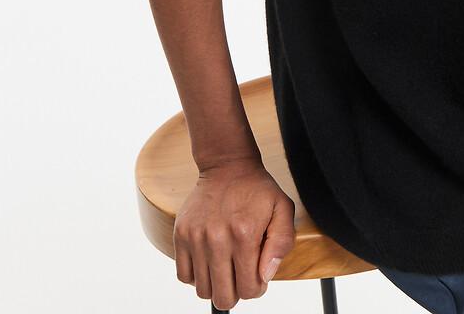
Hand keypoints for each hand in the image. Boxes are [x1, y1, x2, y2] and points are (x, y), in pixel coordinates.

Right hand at [172, 155, 296, 308]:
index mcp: (245, 234)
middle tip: (242, 274)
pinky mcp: (180, 235)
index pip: (248, 289)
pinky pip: (184, 276)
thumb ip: (281, 243)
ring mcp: (195, 237)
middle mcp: (217, 238)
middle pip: (223, 297)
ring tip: (226, 266)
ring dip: (216, 284)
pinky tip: (210, 261)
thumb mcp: (282, 208)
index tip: (258, 275)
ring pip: (202, 290)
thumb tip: (266, 276)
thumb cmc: (257, 190)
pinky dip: (197, 276)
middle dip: (236, 292)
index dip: (257, 288)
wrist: (227, 166)